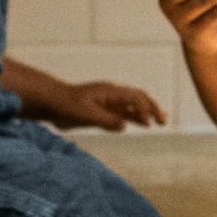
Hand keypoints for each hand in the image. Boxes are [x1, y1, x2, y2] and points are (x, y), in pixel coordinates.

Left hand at [48, 81, 167, 130]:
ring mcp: (109, 102)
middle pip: (139, 98)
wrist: (52, 103)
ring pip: (134, 105)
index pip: (134, 98)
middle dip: (153, 108)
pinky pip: (125, 113)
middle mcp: (113, 95)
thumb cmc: (66, 106)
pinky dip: (136, 117)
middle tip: (164, 121)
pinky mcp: (104, 111)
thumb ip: (105, 120)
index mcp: (110, 91)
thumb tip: (125, 125)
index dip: (144, 110)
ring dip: (147, 112)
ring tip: (161, 121)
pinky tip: (143, 124)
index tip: (147, 124)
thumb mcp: (85, 114)